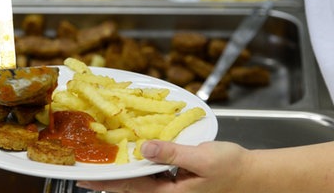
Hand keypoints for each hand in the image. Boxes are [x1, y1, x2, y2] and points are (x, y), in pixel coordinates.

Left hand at [77, 140, 249, 192]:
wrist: (253, 176)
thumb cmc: (231, 168)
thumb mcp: (202, 158)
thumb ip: (172, 154)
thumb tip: (144, 148)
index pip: (130, 187)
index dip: (106, 182)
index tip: (85, 179)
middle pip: (130, 186)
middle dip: (109, 178)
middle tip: (86, 168)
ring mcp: (171, 190)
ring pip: (140, 181)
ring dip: (122, 172)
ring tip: (103, 161)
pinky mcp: (176, 182)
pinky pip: (151, 175)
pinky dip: (139, 166)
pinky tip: (132, 156)